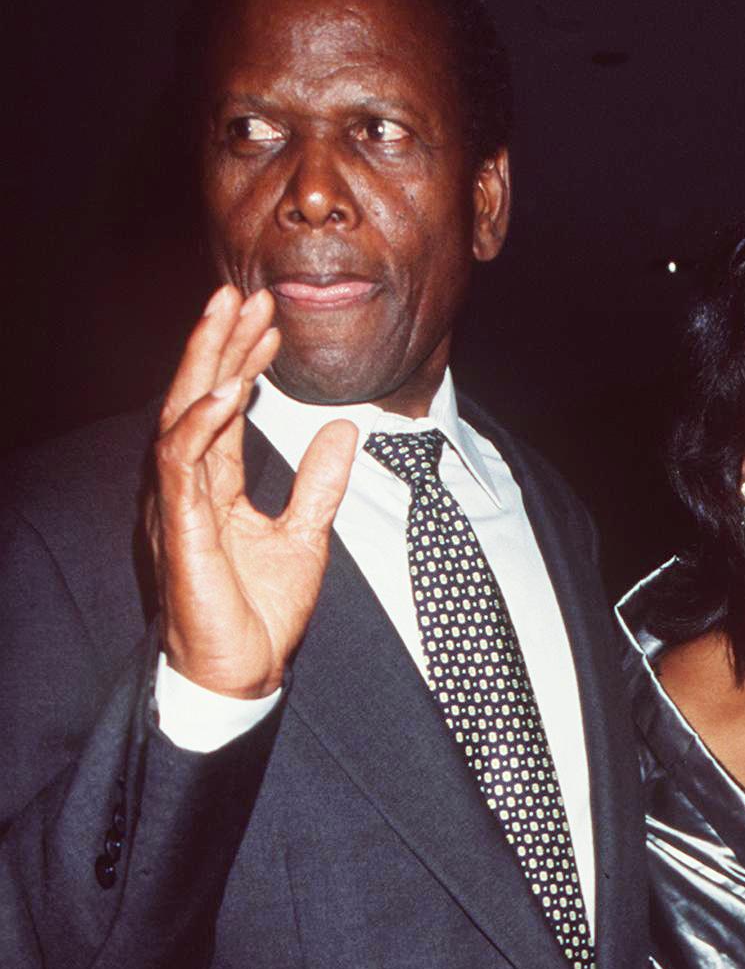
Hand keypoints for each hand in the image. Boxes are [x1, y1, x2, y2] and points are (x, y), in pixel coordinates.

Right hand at [148, 285, 356, 698]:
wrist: (244, 675)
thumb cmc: (261, 615)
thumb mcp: (306, 536)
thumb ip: (319, 483)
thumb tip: (344, 429)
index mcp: (214, 484)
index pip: (222, 407)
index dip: (243, 361)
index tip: (271, 322)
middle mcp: (187, 485)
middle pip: (195, 394)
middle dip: (219, 341)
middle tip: (244, 292)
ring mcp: (176, 504)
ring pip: (180, 414)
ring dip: (207, 363)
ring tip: (232, 317)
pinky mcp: (177, 529)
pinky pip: (180, 463)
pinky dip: (201, 424)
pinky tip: (225, 391)